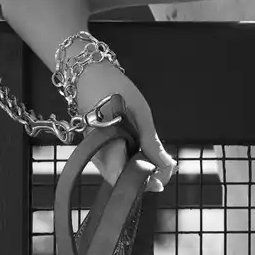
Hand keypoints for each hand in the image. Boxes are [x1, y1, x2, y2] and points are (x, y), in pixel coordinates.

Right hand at [73, 62, 176, 192]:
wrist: (87, 71)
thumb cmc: (114, 88)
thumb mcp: (139, 113)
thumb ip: (151, 142)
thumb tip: (167, 166)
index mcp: (104, 145)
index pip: (123, 179)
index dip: (145, 182)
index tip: (165, 178)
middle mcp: (95, 153)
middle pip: (120, 179)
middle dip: (145, 178)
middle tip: (167, 170)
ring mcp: (93, 151)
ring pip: (117, 172)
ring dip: (138, 170)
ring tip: (160, 163)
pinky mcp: (95, 146)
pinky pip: (113, 162)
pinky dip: (130, 161)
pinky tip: (144, 154)